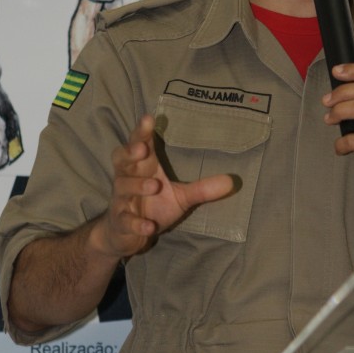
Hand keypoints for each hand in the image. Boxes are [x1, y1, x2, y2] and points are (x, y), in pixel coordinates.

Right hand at [92, 115, 233, 259]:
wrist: (126, 234)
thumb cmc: (153, 205)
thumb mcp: (181, 197)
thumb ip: (202, 188)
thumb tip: (232, 181)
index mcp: (143, 167)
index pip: (139, 144)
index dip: (142, 131)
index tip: (149, 118)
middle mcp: (128, 179)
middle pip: (121, 159)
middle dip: (129, 152)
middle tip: (142, 149)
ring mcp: (122, 200)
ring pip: (123, 187)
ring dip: (137, 186)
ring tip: (155, 186)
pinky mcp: (121, 221)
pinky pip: (125, 220)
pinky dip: (136, 222)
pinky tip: (149, 226)